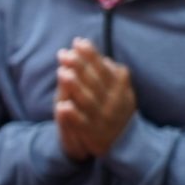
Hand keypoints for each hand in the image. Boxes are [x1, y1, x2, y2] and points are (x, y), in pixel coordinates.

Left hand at [54, 37, 135, 159]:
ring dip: (75, 87)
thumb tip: (82, 45)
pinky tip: (61, 106)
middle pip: (96, 82)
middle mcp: (114, 102)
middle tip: (65, 54)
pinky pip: (81, 123)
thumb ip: (99, 68)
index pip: (105, 68)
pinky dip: (72, 115)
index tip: (78, 42)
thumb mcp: (113, 87)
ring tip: (62, 73)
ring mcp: (103, 118)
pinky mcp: (92, 134)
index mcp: (120, 88)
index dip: (92, 55)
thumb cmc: (111, 107)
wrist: (122, 143)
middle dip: (81, 67)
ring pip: (88, 101)